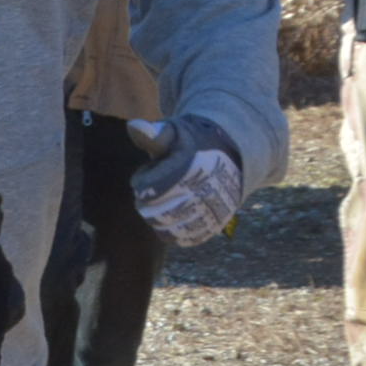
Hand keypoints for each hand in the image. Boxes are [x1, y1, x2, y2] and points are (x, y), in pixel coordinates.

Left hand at [127, 117, 244, 246]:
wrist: (231, 157)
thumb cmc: (193, 144)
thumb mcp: (176, 132)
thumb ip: (154, 134)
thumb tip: (133, 126)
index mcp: (191, 167)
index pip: (147, 190)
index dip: (141, 182)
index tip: (150, 171)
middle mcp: (205, 191)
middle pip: (154, 213)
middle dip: (147, 203)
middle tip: (155, 190)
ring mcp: (213, 210)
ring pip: (168, 230)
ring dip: (158, 219)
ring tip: (166, 202)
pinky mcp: (216, 224)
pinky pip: (185, 239)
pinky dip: (173, 233)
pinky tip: (174, 218)